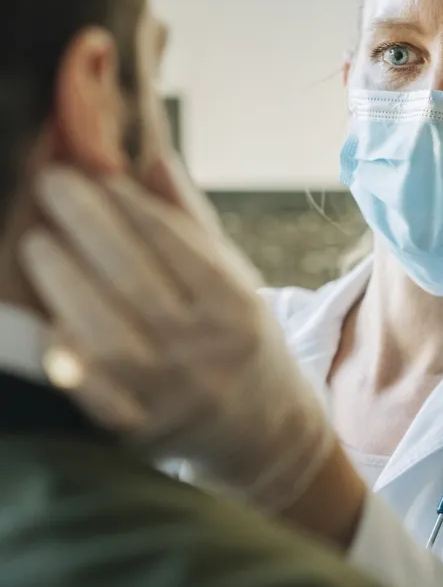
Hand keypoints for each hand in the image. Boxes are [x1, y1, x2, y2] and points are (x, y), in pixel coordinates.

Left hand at [19, 157, 335, 513]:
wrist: (261, 426)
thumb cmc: (239, 335)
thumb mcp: (233, 276)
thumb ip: (190, 221)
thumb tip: (150, 156)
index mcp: (235, 306)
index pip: (179, 246)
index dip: (132, 205)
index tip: (96, 170)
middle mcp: (206, 350)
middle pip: (137, 281)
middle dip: (88, 225)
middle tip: (52, 181)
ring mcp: (171, 394)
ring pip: (107, 336)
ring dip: (65, 283)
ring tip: (37, 241)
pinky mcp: (139, 430)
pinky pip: (93, 392)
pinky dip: (66, 353)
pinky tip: (47, 317)